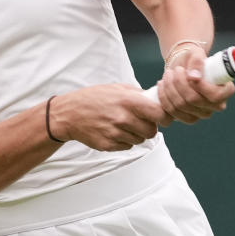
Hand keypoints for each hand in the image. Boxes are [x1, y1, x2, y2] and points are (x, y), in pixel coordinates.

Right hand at [48, 84, 170, 150]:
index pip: (159, 114)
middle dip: (150, 127)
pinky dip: (125, 141)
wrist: (69, 114)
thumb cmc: (95, 98)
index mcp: (128, 101)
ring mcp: (115, 133)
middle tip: (141, 121)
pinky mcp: (108, 145)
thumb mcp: (117, 88)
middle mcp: (123, 118)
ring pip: (140, 140)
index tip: (164, 117)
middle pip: (152, 131)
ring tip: (124, 125)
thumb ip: (138, 94)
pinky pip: (127, 146)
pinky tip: (114, 131)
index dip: (165, 117)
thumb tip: (158, 98)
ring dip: (136, 134)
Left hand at [156, 45, 234, 123]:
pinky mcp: (185, 118)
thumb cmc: (193, 60)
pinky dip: (163, 99)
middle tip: (175, 70)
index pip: (215, 96)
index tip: (189, 73)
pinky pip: (171, 113)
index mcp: (225, 91)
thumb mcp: (196, 53)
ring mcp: (200, 114)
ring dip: (169, 89)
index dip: (200, 86)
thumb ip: (197, 61)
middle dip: (179, 83)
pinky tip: (162, 85)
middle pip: (193, 100)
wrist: (182, 67)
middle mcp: (215, 106)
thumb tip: (193, 76)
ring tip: (168, 75)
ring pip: (180, 106)